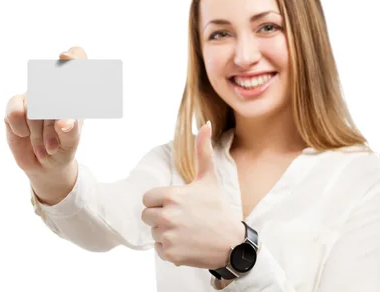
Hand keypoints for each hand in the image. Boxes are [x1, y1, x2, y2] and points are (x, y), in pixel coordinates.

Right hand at [4, 46, 86, 173]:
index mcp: (73, 90)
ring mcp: (32, 95)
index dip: (72, 56)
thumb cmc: (64, 146)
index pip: (76, 59)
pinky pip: (15, 111)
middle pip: (49, 80)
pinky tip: (25, 135)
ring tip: (48, 146)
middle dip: (54, 111)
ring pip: (34, 104)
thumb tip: (64, 122)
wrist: (45, 165)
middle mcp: (52, 88)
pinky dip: (21, 127)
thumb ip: (71, 131)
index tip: (65, 58)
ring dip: (41, 130)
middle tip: (61, 128)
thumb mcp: (71, 141)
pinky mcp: (14, 106)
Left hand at [141, 121, 243, 268]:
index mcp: (172, 196)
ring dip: (165, 233)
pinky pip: (159, 249)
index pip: (147, 198)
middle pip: (147, 216)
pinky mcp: (170, 254)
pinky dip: (169, 248)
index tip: (176, 204)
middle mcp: (167, 216)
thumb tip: (204, 124)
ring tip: (186, 231)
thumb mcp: (210, 179)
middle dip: (160, 217)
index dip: (159, 201)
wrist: (232, 244)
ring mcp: (168, 236)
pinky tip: (186, 244)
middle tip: (181, 218)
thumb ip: (202, 151)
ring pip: (153, 232)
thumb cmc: (219, 209)